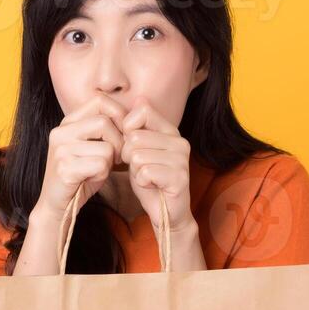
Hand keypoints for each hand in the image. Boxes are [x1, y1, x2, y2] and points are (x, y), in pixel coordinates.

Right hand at [33, 95, 129, 227]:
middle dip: (119, 142)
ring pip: (106, 147)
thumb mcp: (93, 146)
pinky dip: (102, 175)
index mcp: (68, 122)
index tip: (124, 135)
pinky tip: (91, 179)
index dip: (119, 115)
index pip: (100, 101)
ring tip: (99, 170)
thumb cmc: (81, 175)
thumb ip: (107, 129)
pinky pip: (100, 164)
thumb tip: (138, 112)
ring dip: (110, 162)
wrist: (57, 205)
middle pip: (105, 122)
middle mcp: (61, 132)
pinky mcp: (64, 168)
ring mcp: (61, 150)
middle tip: (117, 158)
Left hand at [119, 101, 194, 235]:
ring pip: (138, 156)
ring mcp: (182, 159)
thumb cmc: (149, 180)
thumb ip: (136, 128)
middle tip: (140, 168)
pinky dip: (142, 182)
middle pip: (135, 138)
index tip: (130, 147)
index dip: (127, 130)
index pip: (142, 112)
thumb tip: (139, 98)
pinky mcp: (180, 177)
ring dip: (135, 171)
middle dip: (128, 156)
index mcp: (170, 130)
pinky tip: (151, 186)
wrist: (165, 211)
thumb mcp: (138, 150)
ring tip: (147, 177)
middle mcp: (179, 141)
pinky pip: (145, 172)